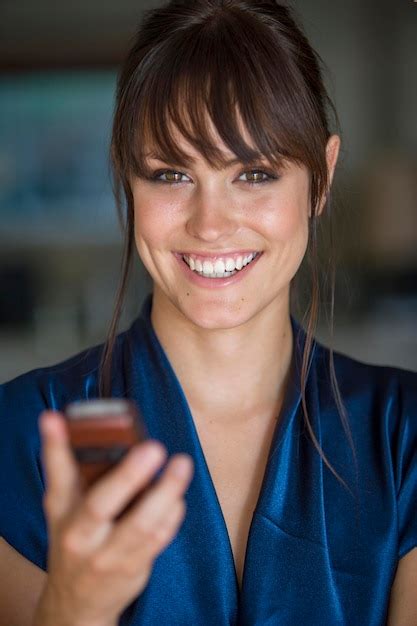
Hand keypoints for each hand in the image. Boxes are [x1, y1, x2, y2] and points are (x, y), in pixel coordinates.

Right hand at [34, 410, 193, 625]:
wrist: (77, 602)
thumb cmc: (74, 540)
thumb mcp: (61, 506)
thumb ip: (62, 464)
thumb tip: (55, 419)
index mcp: (62, 514)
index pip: (57, 478)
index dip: (55, 447)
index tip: (54, 420)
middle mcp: (82, 536)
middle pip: (102, 504)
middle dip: (128, 475)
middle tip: (154, 448)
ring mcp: (109, 555)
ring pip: (141, 524)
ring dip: (166, 492)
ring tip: (181, 465)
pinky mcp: (134, 567)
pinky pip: (157, 540)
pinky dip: (172, 516)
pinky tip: (178, 497)